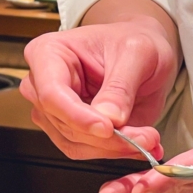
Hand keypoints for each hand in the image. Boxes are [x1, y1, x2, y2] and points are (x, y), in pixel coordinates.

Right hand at [21, 17, 179, 161]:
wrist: (141, 54)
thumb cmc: (133, 41)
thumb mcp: (137, 53)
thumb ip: (121, 86)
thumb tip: (110, 118)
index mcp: (48, 53)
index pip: (52, 94)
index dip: (79, 116)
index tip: (108, 128)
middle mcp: (43, 85)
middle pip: (65, 124)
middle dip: (107, 138)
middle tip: (146, 137)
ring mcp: (55, 111)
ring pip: (76, 144)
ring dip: (115, 148)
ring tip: (149, 138)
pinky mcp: (71, 130)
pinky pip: (89, 151)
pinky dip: (116, 151)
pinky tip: (140, 143)